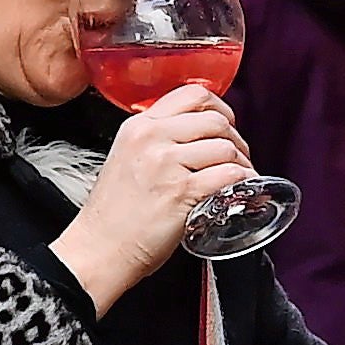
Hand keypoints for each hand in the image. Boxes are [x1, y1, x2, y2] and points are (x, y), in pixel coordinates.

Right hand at [49, 84, 255, 314]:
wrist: (100, 249)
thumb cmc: (114, 214)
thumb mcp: (126, 158)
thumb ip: (156, 141)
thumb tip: (197, 135)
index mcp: (139, 126)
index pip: (191, 95)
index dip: (218, 107)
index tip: (225, 123)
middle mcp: (152, 138)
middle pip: (214, 119)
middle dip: (236, 138)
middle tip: (237, 155)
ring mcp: (166, 164)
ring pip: (225, 147)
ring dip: (242, 162)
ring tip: (241, 176)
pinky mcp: (181, 191)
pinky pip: (228, 175)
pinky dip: (244, 182)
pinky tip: (242, 189)